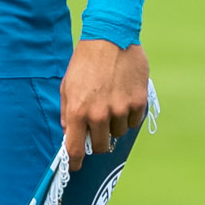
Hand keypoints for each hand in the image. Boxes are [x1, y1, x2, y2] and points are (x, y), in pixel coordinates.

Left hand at [59, 38, 150, 162]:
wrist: (110, 37)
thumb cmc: (85, 62)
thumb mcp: (67, 86)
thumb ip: (66, 112)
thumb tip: (68, 133)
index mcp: (77, 112)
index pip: (75, 150)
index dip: (75, 163)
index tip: (75, 167)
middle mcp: (99, 115)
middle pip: (100, 146)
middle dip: (97, 142)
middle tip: (97, 129)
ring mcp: (120, 110)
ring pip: (118, 133)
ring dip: (114, 125)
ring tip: (111, 103)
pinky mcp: (137, 102)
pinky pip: (133, 121)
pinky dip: (129, 115)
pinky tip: (123, 98)